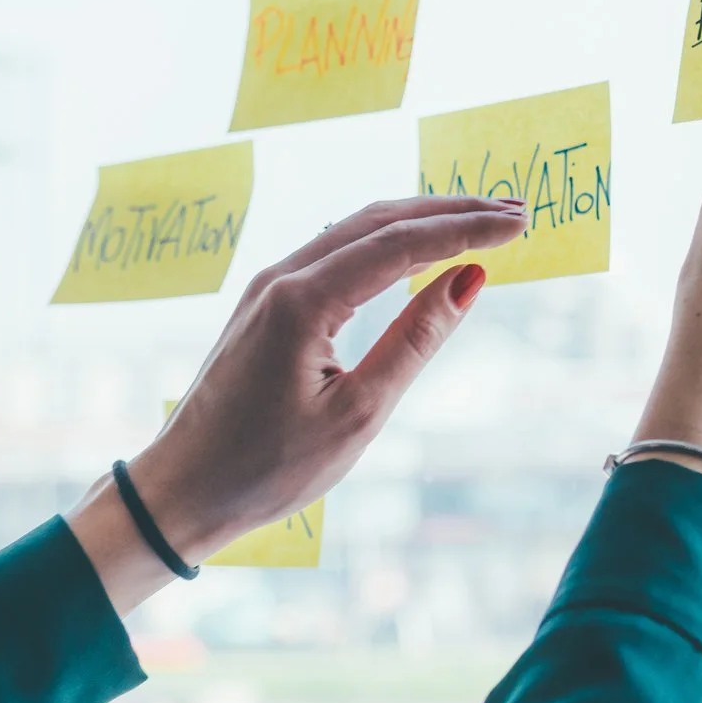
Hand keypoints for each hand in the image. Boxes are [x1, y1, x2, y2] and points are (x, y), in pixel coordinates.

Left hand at [68, 195, 527, 611]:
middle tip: (515, 210)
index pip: (402, 243)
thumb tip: (468, 279)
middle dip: (450, 211)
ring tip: (479, 219)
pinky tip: (416, 247)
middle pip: (379, 221)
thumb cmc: (267, 468)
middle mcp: (282, 278)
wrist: (181, 492)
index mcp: (303, 301)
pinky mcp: (266, 305)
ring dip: (419, 220)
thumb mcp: (358, 413)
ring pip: (355, 230)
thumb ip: (415, 339)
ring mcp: (269, 287)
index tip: (520, 222)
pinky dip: (386, 241)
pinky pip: (335, 253)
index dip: (466, 228)